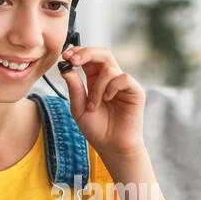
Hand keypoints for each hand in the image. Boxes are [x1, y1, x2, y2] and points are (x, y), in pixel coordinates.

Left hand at [59, 45, 145, 160]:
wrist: (112, 147)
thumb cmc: (97, 130)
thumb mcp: (78, 108)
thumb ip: (74, 88)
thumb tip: (66, 69)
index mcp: (96, 80)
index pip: (89, 58)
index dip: (78, 53)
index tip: (65, 55)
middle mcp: (110, 79)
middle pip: (102, 54)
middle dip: (86, 53)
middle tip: (73, 60)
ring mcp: (123, 84)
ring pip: (109, 68)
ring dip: (96, 87)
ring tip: (93, 106)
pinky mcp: (135, 91)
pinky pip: (123, 78)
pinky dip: (111, 87)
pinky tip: (107, 100)